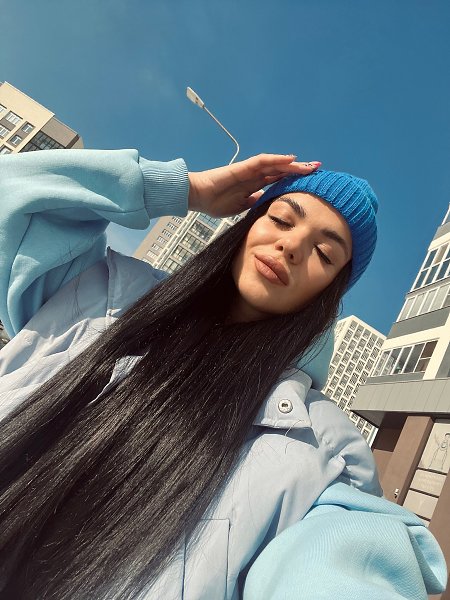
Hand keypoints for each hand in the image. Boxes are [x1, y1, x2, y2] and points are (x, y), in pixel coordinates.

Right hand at [188, 154, 320, 217]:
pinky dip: (278, 159)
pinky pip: (264, 161)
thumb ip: (255, 204)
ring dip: (294, 164)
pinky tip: (291, 159)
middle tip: (319, 170)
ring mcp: (250, 170)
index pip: (280, 181)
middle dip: (301, 170)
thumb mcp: (241, 208)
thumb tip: (268, 204)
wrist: (199, 197)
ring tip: (311, 166)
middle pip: (283, 170)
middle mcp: (255, 176)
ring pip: (277, 164)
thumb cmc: (216, 203)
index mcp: (255, 186)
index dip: (295, 180)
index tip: (311, 184)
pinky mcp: (244, 167)